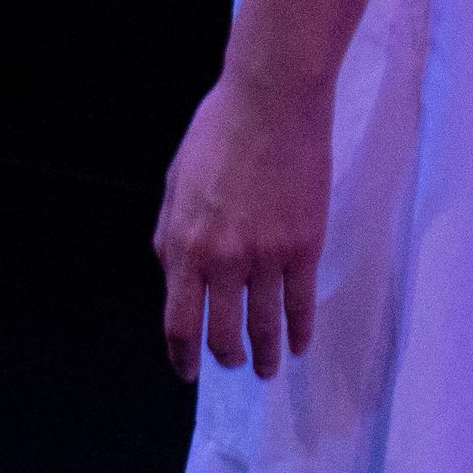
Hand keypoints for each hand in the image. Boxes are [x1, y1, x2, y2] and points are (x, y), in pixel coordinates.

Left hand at [154, 76, 333, 381]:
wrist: (271, 102)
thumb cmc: (219, 132)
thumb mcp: (175, 183)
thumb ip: (169, 234)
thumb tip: (171, 274)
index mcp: (184, 245)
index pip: (179, 321)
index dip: (182, 355)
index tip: (188, 371)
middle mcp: (222, 260)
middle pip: (222, 334)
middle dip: (225, 357)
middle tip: (233, 363)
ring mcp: (265, 258)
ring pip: (264, 327)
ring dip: (264, 356)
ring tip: (267, 369)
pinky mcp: (303, 249)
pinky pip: (301, 306)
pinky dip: (299, 333)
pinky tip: (298, 347)